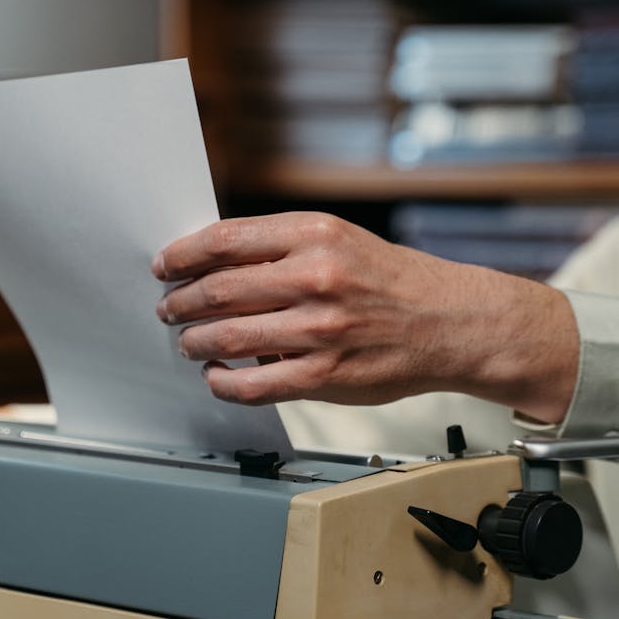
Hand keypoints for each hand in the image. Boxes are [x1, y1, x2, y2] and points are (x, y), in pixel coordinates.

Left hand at [152, 212, 577, 420]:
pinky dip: (224, 381)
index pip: (226, 241)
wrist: (453, 322)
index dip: (184, 255)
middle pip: (219, 290)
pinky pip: (255, 383)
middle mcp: (316, 278)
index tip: (165, 266)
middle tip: (169, 309)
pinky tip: (218, 374)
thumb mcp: (342, 240)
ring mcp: (320, 330)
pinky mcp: (325, 375)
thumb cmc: (396, 282)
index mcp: (316, 235)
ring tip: (188, 342)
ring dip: (195, 341)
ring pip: (229, 336)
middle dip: (181, 302)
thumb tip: (217, 261)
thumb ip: (284, 247)